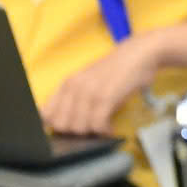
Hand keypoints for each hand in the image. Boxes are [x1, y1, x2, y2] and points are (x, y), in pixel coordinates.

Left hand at [40, 35, 161, 137]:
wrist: (141, 53)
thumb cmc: (118, 69)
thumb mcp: (89, 81)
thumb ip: (75, 98)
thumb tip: (65, 124)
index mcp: (67, 84)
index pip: (45, 114)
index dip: (55, 126)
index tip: (70, 128)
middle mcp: (73, 87)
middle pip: (61, 125)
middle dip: (74, 133)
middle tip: (90, 129)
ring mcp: (89, 92)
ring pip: (78, 128)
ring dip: (91, 133)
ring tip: (102, 128)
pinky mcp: (106, 97)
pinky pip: (97, 125)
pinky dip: (104, 132)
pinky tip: (110, 129)